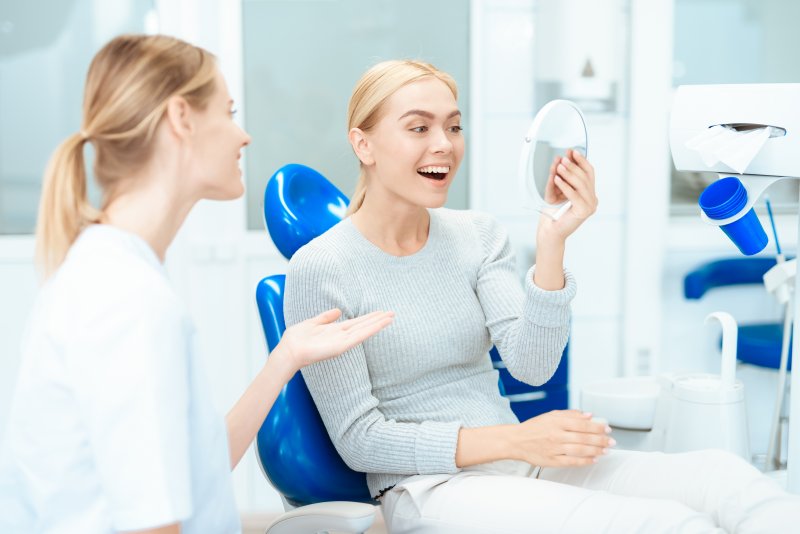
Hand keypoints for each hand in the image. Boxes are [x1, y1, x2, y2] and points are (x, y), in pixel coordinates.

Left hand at [279, 309, 393, 370]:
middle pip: (364, 326)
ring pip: (365, 330)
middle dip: (377, 320)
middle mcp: (341, 336)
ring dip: (378, 323)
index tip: (380, 312)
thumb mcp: (312, 323)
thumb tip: (338, 310)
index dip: (368, 317)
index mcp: (335, 330)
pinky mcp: (342, 346)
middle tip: (392, 313)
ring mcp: (343, 342)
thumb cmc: (296, 339)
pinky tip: (380, 324)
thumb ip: (325, 317)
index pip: (356, 322)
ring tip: (391, 317)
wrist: (289, 351)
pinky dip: (371, 330)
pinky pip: (359, 336)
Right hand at [507, 410, 612, 466]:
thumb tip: (588, 415)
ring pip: (580, 450)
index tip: (607, 428)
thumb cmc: (534, 427)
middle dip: (600, 439)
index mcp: (557, 421)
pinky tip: (593, 459)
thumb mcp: (551, 415)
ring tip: (606, 450)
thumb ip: (570, 414)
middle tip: (611, 441)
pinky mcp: (552, 460)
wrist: (517, 440)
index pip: (582, 424)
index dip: (597, 427)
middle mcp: (556, 434)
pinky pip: (571, 461)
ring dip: (596, 450)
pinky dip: (584, 461)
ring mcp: (554, 448)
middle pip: (583, 437)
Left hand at [538, 149, 597, 242]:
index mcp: (589, 193)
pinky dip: (565, 185)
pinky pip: (575, 194)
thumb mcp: (556, 190)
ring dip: (569, 173)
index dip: (581, 161)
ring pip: (581, 184)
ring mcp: (590, 206)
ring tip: (559, 166)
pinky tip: (557, 179)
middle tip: (563, 158)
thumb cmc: (553, 212)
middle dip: (573, 166)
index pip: (589, 172)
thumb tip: (559, 159)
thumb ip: (559, 176)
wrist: (550, 231)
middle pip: (585, 177)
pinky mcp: (584, 211)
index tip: (572, 151)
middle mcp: (593, 199)